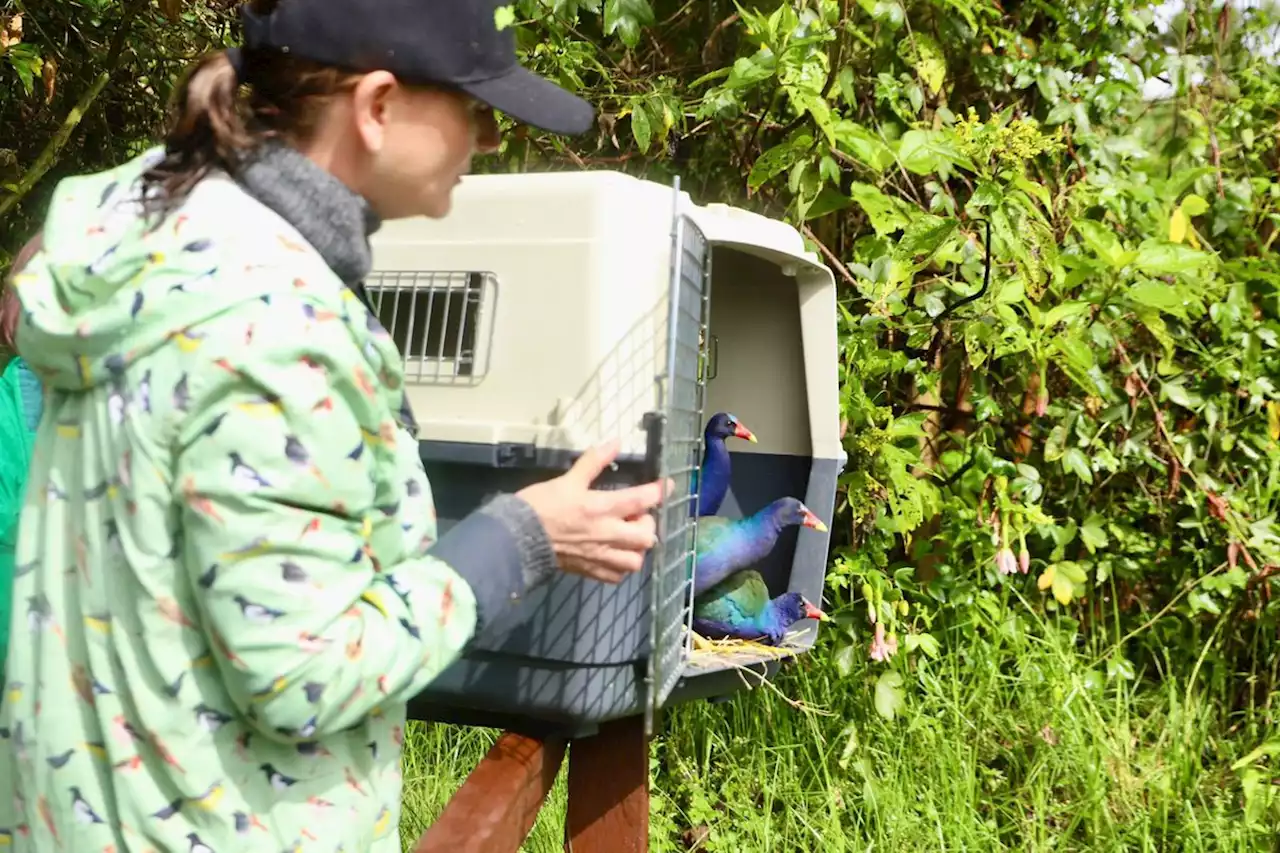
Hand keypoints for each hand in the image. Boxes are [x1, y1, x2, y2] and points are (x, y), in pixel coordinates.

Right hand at [516, 441, 669, 583]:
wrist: (518, 538)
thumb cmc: (542, 505)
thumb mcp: (568, 479)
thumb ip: (594, 461)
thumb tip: (615, 442)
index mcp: (602, 508)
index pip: (642, 500)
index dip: (659, 491)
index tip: (667, 485)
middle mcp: (607, 534)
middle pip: (646, 536)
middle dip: (647, 524)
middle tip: (636, 515)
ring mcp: (600, 556)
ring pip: (635, 560)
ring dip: (638, 548)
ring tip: (627, 537)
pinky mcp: (590, 571)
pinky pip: (617, 576)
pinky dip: (621, 566)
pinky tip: (614, 554)